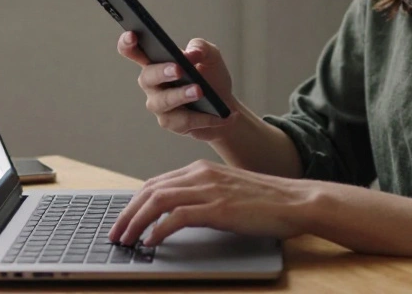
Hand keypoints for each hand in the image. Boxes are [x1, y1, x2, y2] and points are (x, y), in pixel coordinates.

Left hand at [108, 160, 316, 246]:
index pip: (156, 183)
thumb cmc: (266, 201)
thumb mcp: (228, 191)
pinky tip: (151, 242)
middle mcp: (201, 175)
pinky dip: (159, 230)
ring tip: (126, 240)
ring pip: (158, 201)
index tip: (124, 220)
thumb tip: (179, 214)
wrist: (296, 200)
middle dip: (127, 213)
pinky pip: (178, 217)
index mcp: (201, 169)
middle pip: (150, 190)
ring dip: (136, 222)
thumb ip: (204, 196)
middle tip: (115, 233)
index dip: (135, 202)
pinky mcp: (218, 208)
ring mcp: (209, 190)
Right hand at [117, 33, 238, 141]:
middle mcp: (153, 83)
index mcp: (157, 61)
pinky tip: (221, 115)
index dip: (128, 44)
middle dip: (161, 72)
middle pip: (146, 77)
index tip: (132, 35)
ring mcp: (159, 104)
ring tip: (200, 91)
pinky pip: (183, 120)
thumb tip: (191, 53)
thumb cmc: (212, 78)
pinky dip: (204, 117)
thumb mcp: (211, 57)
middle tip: (179, 69)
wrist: (225, 107)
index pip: (134, 51)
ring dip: (181, 95)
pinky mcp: (170, 123)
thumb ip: (201, 48)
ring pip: (163, 101)